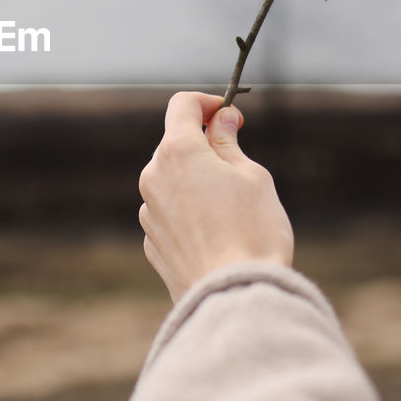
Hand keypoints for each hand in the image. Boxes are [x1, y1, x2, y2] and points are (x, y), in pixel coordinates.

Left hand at [138, 92, 294, 301]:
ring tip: (233, 210)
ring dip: (195, 181)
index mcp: (178, 152)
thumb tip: (221, 119)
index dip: (208, 103)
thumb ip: (229, 143)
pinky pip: (169, 214)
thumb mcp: (252, 176)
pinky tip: (216, 236)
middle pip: (175, 144)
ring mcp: (148, 213)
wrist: (234, 297)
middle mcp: (153, 177)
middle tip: (239, 163)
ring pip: (171, 181)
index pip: (182, 105)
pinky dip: (188, 213)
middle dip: (203, 145)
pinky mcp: (151, 244)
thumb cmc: (252, 232)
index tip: (230, 116)